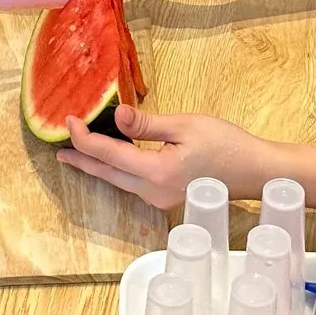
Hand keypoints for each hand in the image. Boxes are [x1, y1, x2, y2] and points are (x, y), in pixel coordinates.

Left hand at [56, 106, 274, 207]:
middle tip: (59, 150)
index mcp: (155, 172)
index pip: (108, 154)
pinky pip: (132, 183)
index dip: (83, 138)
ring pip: (118, 181)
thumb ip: (147, 124)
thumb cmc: (227, 144)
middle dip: (82, 159)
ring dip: (97, 166)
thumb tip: (116, 116)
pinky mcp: (167, 197)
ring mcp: (159, 198)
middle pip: (107, 174)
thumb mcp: (186, 125)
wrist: (256, 171)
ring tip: (77, 155)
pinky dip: (117, 170)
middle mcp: (152, 191)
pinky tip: (112, 160)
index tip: (69, 120)